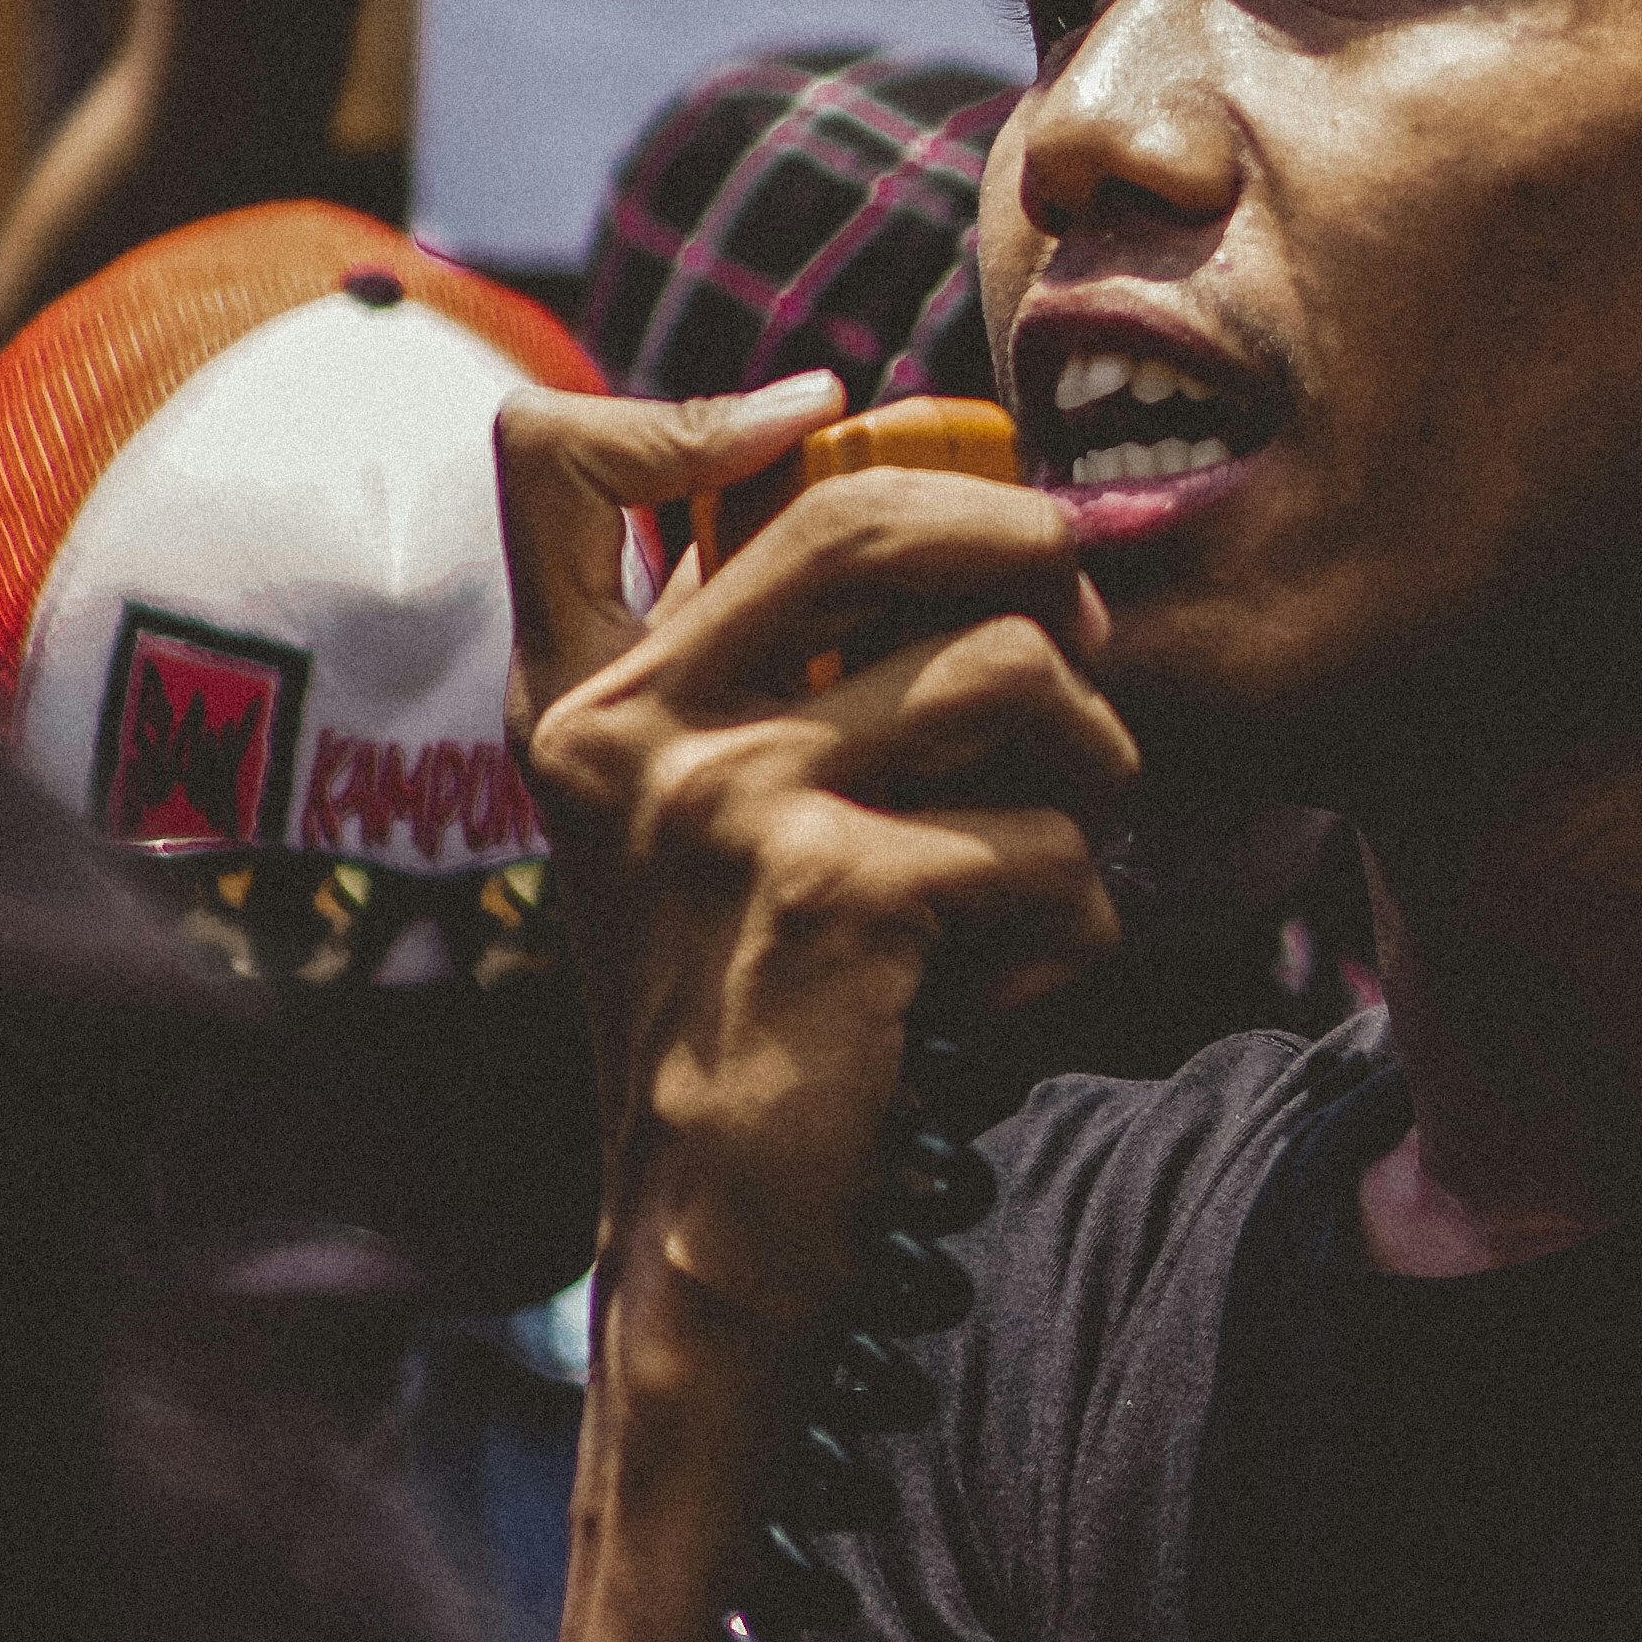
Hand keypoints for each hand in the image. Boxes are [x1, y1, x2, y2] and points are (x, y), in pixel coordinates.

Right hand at [500, 372, 1133, 1348]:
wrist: (716, 1237)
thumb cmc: (745, 1011)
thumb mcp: (688, 825)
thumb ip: (746, 674)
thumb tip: (918, 502)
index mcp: (582, 697)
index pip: (549, 459)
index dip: (699, 403)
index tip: (826, 415)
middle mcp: (627, 731)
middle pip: (868, 511)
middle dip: (1027, 547)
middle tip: (1078, 626)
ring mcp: (721, 804)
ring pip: (1014, 669)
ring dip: (1091, 761)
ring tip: (1059, 840)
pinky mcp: (831, 892)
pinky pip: (1050, 846)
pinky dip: (1073, 926)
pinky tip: (1005, 995)